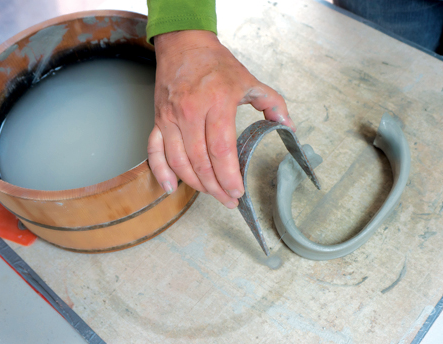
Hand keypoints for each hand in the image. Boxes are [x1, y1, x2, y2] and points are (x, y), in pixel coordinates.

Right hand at [148, 30, 294, 207]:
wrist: (184, 43)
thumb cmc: (216, 63)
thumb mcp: (249, 80)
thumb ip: (272, 103)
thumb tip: (288, 126)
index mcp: (216, 102)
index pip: (221, 150)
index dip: (229, 176)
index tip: (238, 191)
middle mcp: (190, 111)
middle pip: (201, 161)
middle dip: (216, 187)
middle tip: (229, 200)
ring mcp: (170, 117)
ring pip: (179, 161)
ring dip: (195, 184)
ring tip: (211, 194)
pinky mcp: (158, 119)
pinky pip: (154, 151)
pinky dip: (160, 171)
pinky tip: (171, 186)